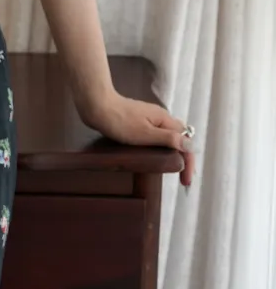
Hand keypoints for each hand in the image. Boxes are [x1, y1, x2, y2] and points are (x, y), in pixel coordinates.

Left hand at [79, 91, 195, 187]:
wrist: (97, 106)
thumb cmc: (120, 122)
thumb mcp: (146, 134)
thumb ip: (168, 139)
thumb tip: (191, 146)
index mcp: (165, 120)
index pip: (186, 142)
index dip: (189, 162)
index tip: (186, 181)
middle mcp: (160, 117)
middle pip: (180, 137)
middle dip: (185, 157)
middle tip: (183, 177)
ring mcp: (149, 118)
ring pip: (169, 135)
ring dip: (174, 152)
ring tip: (173, 169)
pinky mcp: (138, 120)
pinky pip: (156, 135)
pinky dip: (162, 146)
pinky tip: (156, 154)